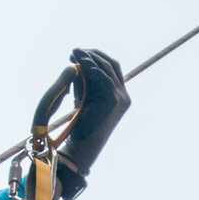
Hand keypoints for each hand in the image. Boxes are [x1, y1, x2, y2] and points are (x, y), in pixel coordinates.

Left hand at [54, 47, 129, 199]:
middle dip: (92, 54)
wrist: (82, 149)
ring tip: (74, 53)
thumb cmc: (80, 127)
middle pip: (111, 65)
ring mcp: (121, 98)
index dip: (95, 57)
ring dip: (89, 58)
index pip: (111, 68)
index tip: (77, 53)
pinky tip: (79, 63)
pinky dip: (91, 67)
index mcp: (119, 96)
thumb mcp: (83, 98)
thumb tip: (77, 62)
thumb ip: (84, 81)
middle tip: (74, 51)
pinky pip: (102, 77)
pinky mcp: (114, 101)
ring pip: (106, 68)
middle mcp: (124, 96)